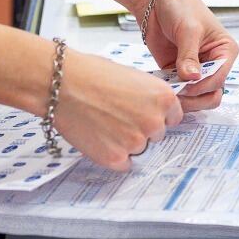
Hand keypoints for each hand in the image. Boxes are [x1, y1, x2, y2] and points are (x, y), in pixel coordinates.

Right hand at [52, 48, 183, 171]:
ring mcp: (136, 142)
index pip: (173, 118)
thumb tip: (154, 111)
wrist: (64, 84)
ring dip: (126, 142)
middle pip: (156, 135)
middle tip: (117, 117)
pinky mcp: (116, 158)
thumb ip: (149, 97)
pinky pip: (123, 164)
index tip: (144, 113)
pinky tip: (99, 138)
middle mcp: (154, 122)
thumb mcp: (133, 77)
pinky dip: (113, 155)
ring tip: (104, 123)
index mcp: (163, 98)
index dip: (157, 115)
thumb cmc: (93, 74)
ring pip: (138, 149)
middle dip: (141, 129)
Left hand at [143, 0, 238, 112]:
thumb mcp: (188, 29)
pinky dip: (171, 93)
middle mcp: (214, 63)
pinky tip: (160, 87)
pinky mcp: (178, 72)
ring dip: (184, 99)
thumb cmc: (180, 6)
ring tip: (168, 92)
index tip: (185, 84)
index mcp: (225, 51)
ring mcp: (196, 70)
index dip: (203, 85)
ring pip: (197, 97)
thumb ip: (189, 56)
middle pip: (212, 94)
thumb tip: (192, 79)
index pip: (219, 78)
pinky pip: (179, 91)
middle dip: (196, 97)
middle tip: (177, 93)